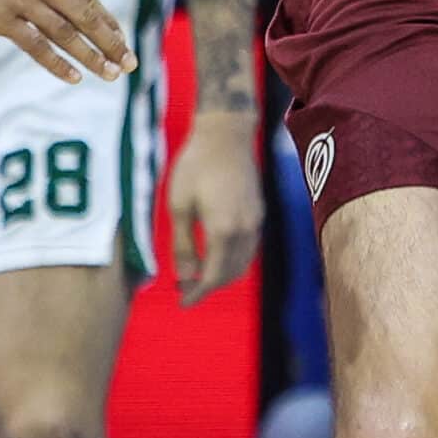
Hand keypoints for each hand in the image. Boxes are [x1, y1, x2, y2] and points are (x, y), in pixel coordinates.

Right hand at [0, 0, 131, 81]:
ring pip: (66, 34)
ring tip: (111, 74)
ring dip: (92, 56)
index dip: (104, 17)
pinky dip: (56, 62)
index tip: (119, 34)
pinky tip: (74, 76)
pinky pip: (35, 45)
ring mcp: (22, 3)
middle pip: (84, 17)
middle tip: (129, 62)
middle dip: (109, 42)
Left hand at [166, 111, 261, 306]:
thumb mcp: (178, 205)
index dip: (197, 294)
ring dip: (222, 275)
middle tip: (185, 289)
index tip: (183, 303)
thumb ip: (181, 245)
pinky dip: (233, 260)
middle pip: (230, 274)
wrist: (226, 135)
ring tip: (197, 274)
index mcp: (223, 230)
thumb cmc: (195, 166)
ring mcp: (256, 222)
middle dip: (208, 286)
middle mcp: (245, 230)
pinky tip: (215, 254)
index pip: (212, 276)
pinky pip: (249, 249)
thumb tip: (183, 278)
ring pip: (243, 264)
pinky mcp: (259, 213)